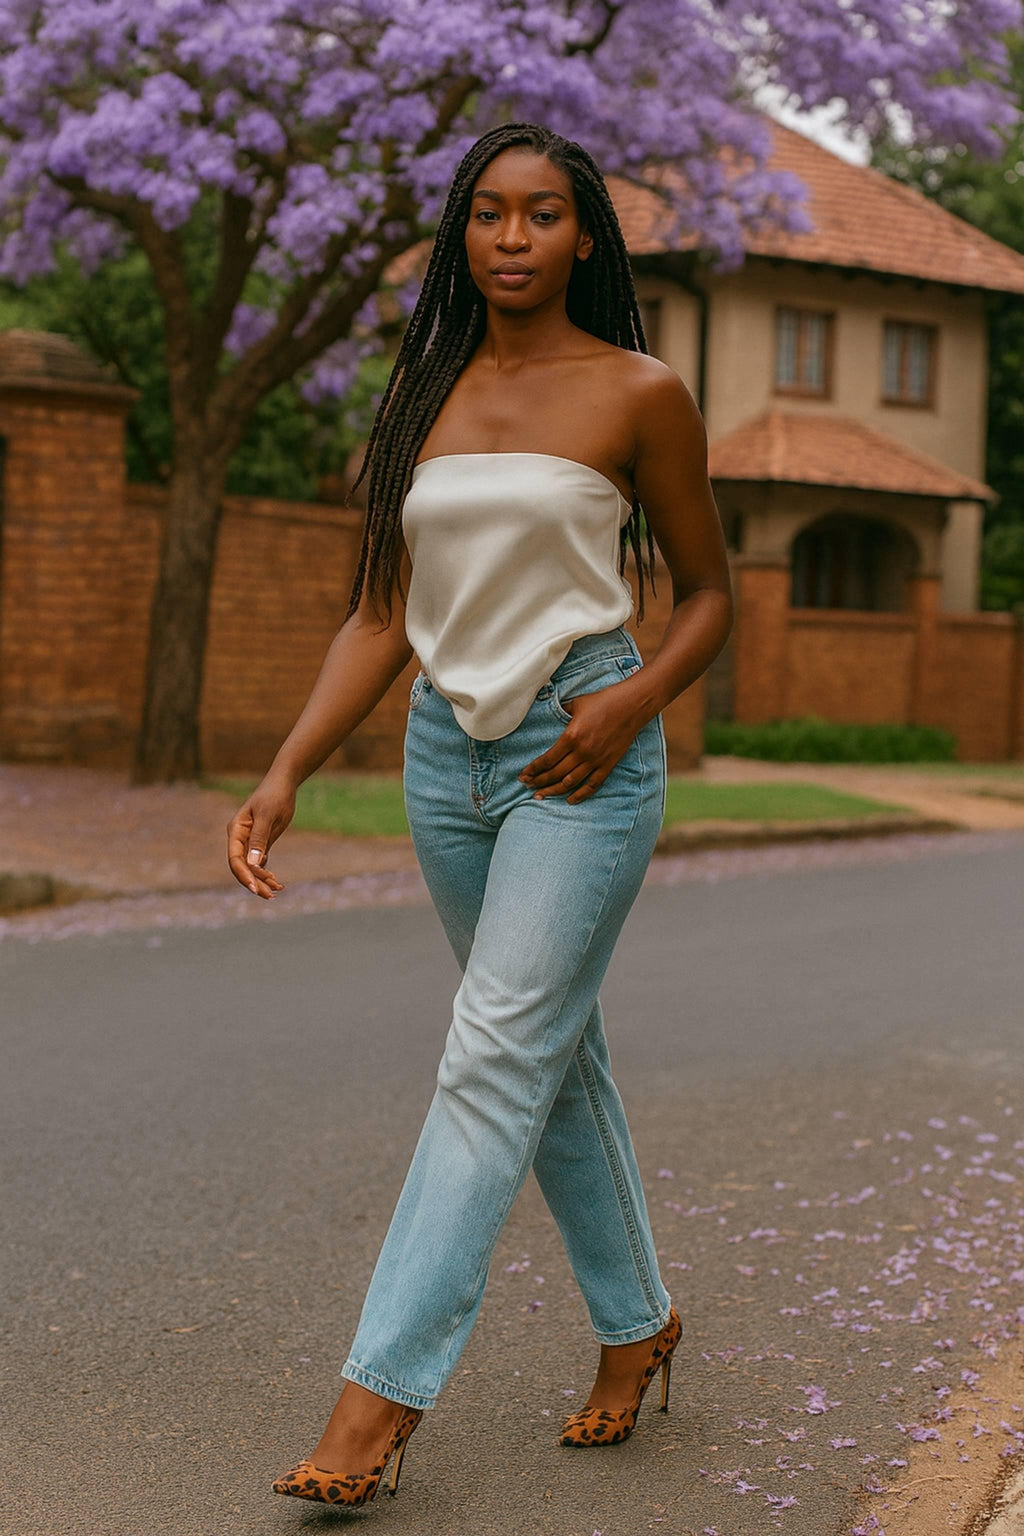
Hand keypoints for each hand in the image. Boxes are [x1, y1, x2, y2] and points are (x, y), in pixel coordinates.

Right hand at [226, 769, 296, 897]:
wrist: (284, 785)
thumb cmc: (274, 796)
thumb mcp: (268, 816)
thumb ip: (259, 839)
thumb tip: (253, 864)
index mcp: (236, 831)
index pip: (235, 859)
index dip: (243, 875)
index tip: (255, 889)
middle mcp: (239, 838)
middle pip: (242, 867)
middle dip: (254, 882)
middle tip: (270, 895)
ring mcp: (249, 842)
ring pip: (251, 868)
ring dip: (261, 880)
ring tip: (278, 890)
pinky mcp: (260, 844)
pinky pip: (259, 864)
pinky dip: (266, 874)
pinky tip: (277, 882)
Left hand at [518, 683, 642, 804]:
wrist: (631, 706)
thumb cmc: (603, 701)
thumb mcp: (576, 703)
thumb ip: (560, 712)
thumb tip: (550, 715)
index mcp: (571, 736)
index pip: (547, 759)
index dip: (533, 769)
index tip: (523, 775)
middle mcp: (582, 752)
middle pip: (555, 773)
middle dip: (538, 782)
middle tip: (527, 786)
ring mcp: (595, 760)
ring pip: (570, 782)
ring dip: (553, 791)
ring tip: (540, 796)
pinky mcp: (608, 765)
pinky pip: (592, 785)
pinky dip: (580, 795)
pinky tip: (569, 800)